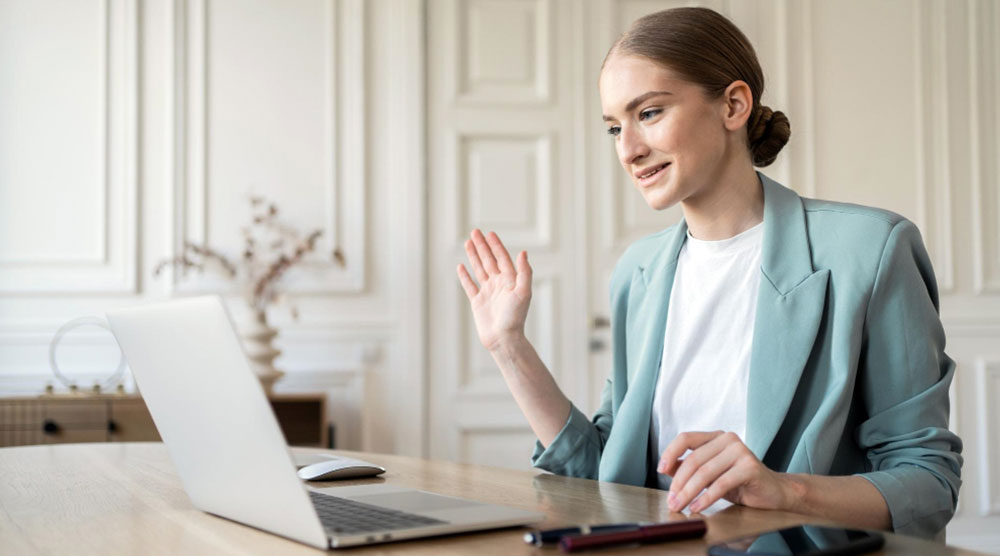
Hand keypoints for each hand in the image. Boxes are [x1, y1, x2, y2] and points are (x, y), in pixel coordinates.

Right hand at [456, 229, 532, 351]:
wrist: (503, 339)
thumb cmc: (515, 317)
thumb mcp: (523, 292)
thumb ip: (524, 272)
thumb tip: (523, 252)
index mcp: (510, 280)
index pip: (502, 258)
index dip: (495, 245)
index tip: (489, 233)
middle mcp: (499, 284)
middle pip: (489, 260)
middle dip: (482, 246)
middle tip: (475, 232)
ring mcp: (488, 292)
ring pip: (479, 269)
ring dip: (474, 256)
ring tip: (468, 242)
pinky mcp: (478, 302)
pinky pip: (470, 285)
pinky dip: (465, 276)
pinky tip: (461, 266)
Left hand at [658, 431, 793, 513]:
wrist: (774, 493)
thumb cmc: (741, 483)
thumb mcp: (711, 474)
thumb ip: (689, 468)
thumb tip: (666, 468)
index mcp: (716, 437)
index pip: (686, 438)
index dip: (670, 453)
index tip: (660, 470)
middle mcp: (728, 439)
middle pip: (694, 460)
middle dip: (678, 483)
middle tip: (672, 500)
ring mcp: (740, 451)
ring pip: (705, 472)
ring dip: (689, 492)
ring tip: (681, 506)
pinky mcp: (750, 467)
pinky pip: (721, 483)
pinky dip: (706, 498)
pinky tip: (698, 507)